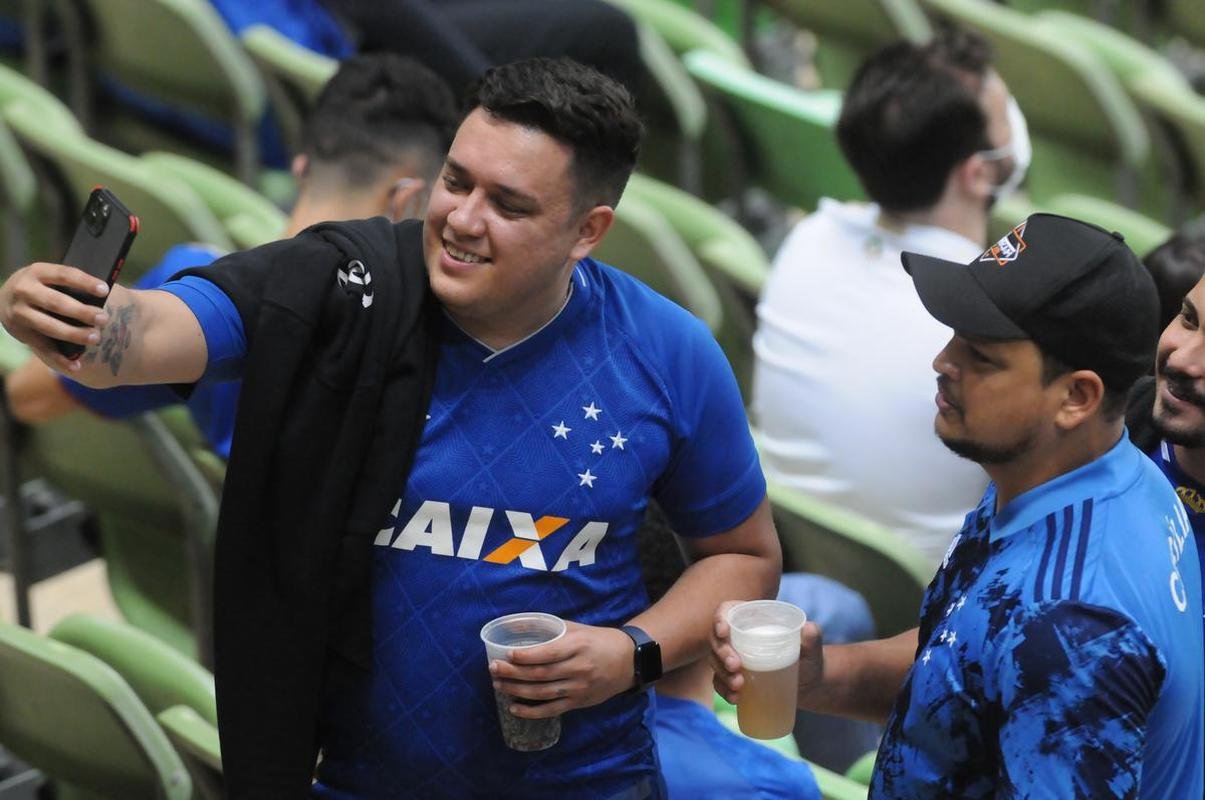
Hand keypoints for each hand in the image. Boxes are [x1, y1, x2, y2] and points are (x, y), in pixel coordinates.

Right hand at [0, 262, 109, 370]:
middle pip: (56, 302)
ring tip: (95, 338)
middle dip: (81, 312)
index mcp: (37, 272)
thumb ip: (70, 285)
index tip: (105, 290)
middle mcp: (24, 290)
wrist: (5, 299)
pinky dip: (61, 359)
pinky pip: (42, 347)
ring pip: (49, 326)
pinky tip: (77, 366)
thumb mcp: (49, 278)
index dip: (84, 282)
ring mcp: (19, 312)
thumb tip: (103, 296)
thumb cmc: (42, 287)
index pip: (64, 275)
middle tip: (103, 318)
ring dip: (74, 334)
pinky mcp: (20, 333)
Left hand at [489, 622, 633, 718]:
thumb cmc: (598, 640)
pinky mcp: (579, 702)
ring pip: (542, 693)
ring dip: (517, 691)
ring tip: (498, 685)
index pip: (548, 653)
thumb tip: (517, 625)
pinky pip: (551, 710)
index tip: (507, 655)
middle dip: (513, 673)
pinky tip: (514, 709)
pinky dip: (531, 712)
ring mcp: (579, 688)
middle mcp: (578, 668)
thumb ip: (550, 628)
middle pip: (541, 674)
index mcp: (578, 646)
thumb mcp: (577, 628)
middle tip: (494, 669)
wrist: (629, 661)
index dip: (526, 656)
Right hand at [710, 601, 824, 707]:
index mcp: (752, 619)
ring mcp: (733, 657)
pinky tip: (735, 698)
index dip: (719, 618)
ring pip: (715, 661)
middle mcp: (738, 636)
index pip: (726, 611)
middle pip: (717, 639)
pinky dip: (723, 690)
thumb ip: (812, 638)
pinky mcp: (733, 677)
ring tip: (738, 686)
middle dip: (721, 652)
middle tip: (736, 666)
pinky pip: (719, 682)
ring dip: (721, 673)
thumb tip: (809, 629)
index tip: (724, 632)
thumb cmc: (809, 659)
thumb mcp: (812, 648)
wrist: (808, 684)